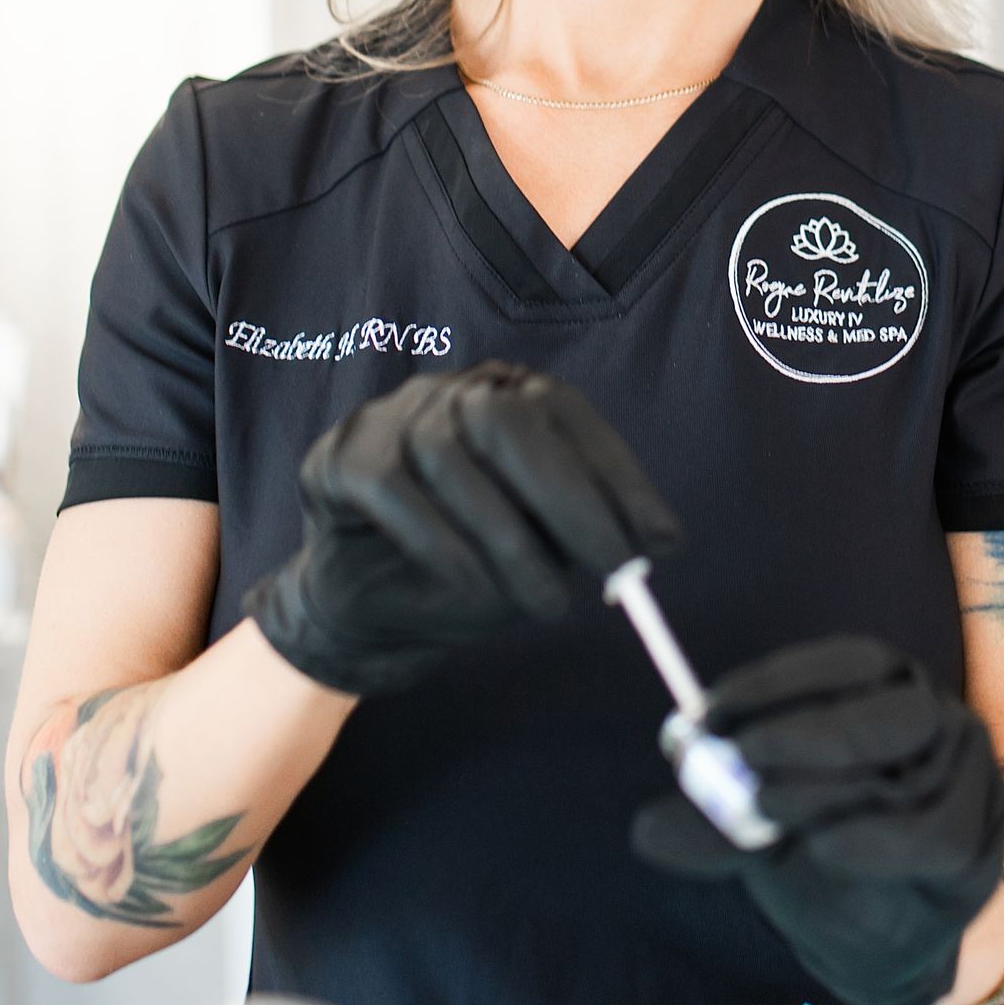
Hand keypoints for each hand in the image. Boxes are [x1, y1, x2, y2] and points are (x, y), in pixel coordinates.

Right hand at [245, 361, 679, 695]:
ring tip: (547, 604)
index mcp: (507, 398)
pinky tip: (468, 589)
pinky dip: (439, 543)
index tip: (661, 538)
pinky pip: (393, 488)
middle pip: (507, 420)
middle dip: (570, 497)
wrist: (366, 612)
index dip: (618, 473)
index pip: (566, 413)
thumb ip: (578, 535)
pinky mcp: (342, 455)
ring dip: (508, 540)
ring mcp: (390, 417)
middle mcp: (450, 393)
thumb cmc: (464, 569)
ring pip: (450, 456)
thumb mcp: (537, 554)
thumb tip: (655, 539)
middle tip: (613, 568)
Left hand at [631, 637, 1003, 1004]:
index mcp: (882, 688)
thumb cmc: (823, 854)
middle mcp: (934, 719)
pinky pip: (931, 836)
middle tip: (737, 758)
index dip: (770, 685)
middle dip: (805, 733)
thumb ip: (717, 821)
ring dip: (824, 793)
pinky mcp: (977, 837)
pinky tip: (825, 850)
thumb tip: (646, 829)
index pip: (840, 664)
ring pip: (906, 775)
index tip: (704, 716)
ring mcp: (965, 776)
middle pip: (886, 712)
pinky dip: (872, 843)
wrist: (886, 932)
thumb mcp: (760, 828)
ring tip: (761, 815)